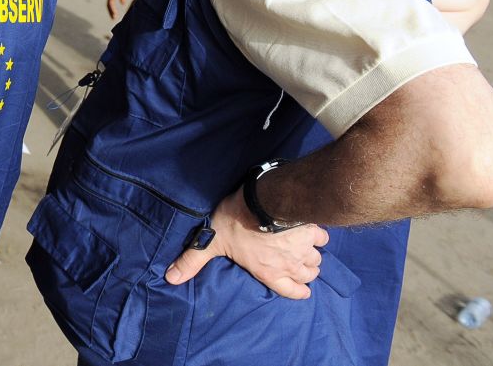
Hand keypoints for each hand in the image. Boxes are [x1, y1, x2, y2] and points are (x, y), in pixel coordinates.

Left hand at [106, 0, 130, 19]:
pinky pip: (111, 2)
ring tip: (114, 17)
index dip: (112, 10)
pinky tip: (114, 11)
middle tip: (113, 19)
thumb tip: (122, 3)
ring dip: (111, 11)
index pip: (110, 5)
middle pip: (108, 6)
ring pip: (109, 5)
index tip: (114, 16)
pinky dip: (112, 8)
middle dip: (111, 12)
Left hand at [165, 188, 328, 298]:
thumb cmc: (236, 223)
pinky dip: (317, 237)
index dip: (298, 292)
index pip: (291, 291)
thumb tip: (171, 278)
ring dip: (311, 256)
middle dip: (303, 272)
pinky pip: (322, 239)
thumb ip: (192, 261)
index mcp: (268, 271)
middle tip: (295, 264)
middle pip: (307, 275)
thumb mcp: (210, 243)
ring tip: (302, 250)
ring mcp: (303, 248)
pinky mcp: (311, 230)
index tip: (302, 290)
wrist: (264, 201)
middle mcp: (289, 264)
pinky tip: (310, 232)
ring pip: (316, 260)